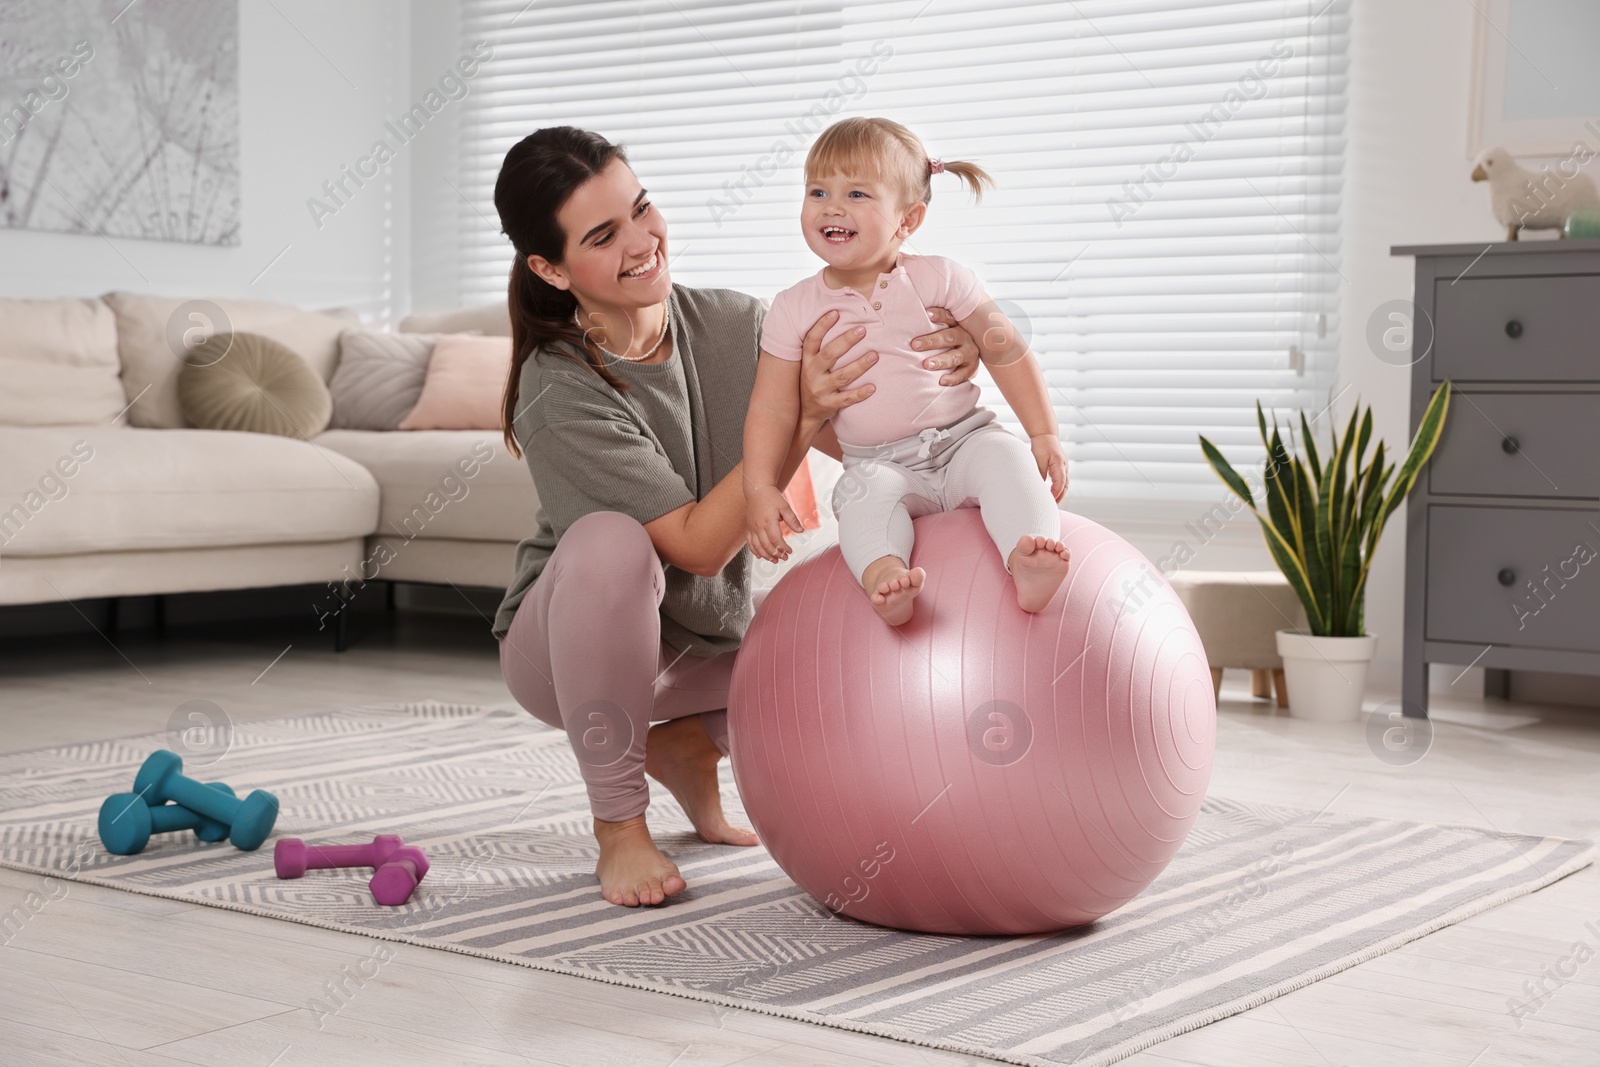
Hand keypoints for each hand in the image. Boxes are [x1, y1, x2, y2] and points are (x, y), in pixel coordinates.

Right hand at [745, 485, 802, 562]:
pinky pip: (749, 542)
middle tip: (784, 558)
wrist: (757, 489)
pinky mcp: (749, 527)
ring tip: (774, 560)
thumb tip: (801, 531)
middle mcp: (758, 526)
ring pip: (757, 546)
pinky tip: (760, 556)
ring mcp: (752, 527)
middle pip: (766, 545)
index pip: (775, 539)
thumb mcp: (785, 506)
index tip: (789, 551)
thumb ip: (792, 519)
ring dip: (765, 555)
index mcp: (768, 521)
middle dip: (776, 554)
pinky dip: (754, 550)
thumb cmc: (772, 497)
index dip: (783, 548)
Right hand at [798, 310, 878, 425]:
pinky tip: (873, 387)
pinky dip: (860, 394)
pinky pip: (847, 399)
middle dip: (846, 341)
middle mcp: (811, 374)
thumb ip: (820, 348)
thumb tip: (837, 318)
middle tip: (862, 330)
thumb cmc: (812, 380)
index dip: (821, 326)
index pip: (811, 340)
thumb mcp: (809, 364)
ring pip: (842, 376)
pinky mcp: (829, 405)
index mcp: (806, 361)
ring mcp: (820, 390)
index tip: (835, 313)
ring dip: (859, 365)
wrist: (805, 412)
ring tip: (874, 355)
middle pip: (829, 355)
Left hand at [912, 306, 981, 386]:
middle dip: (932, 341)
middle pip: (950, 337)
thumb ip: (930, 324)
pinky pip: (963, 374)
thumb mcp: (944, 328)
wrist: (969, 355)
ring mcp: (969, 353)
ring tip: (927, 365)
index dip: (939, 315)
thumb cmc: (947, 339)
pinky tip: (942, 381)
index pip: (949, 317)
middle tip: (915, 345)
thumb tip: (906, 314)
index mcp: (957, 325)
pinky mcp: (971, 368)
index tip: (926, 314)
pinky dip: (953, 379)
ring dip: (941, 361)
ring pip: (955, 357)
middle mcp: (965, 337)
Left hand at [1031, 433, 1067, 501]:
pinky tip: (1053, 494)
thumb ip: (1040, 473)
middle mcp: (1064, 467)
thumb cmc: (1041, 445)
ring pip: (1065, 484)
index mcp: (1059, 465)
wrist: (1045, 435)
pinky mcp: (1061, 467)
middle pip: (1065, 486)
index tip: (1051, 502)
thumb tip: (1039, 487)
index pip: (1060, 483)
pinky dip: (1059, 488)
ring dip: (1060, 494)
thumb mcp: (1038, 459)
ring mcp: (1064, 467)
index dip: (1056, 494)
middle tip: (1053, 507)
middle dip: (1060, 497)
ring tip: (1053, 503)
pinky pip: (1062, 480)